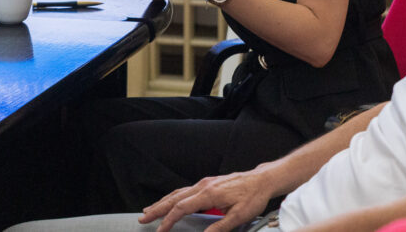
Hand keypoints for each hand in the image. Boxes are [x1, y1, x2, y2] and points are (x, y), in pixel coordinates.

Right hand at [138, 169, 273, 231]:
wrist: (262, 180)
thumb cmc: (252, 196)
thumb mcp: (239, 215)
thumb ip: (220, 227)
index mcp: (209, 193)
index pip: (182, 207)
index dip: (168, 220)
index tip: (159, 230)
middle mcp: (204, 185)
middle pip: (174, 197)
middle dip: (157, 208)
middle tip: (142, 218)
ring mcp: (205, 183)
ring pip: (178, 192)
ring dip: (163, 202)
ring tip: (150, 210)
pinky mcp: (209, 183)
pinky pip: (185, 190)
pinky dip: (173, 197)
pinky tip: (170, 201)